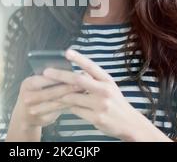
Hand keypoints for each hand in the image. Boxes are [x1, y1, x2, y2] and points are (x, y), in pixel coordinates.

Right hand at [12, 74, 81, 130]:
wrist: (24, 115)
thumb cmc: (35, 93)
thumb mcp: (36, 82)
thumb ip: (50, 78)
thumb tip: (70, 71)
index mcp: (27, 84)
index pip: (45, 79)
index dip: (60, 77)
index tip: (74, 74)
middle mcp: (28, 98)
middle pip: (51, 92)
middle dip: (68, 87)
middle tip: (82, 83)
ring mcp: (34, 110)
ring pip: (56, 103)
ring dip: (71, 97)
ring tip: (83, 91)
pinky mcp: (42, 119)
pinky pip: (58, 111)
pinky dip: (69, 105)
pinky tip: (78, 101)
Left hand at [42, 49, 170, 140]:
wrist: (130, 124)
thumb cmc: (116, 102)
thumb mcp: (109, 87)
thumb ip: (94, 80)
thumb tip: (75, 72)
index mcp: (107, 80)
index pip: (91, 67)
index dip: (79, 58)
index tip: (67, 52)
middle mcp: (104, 91)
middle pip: (78, 80)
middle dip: (60, 75)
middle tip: (46, 72)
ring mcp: (100, 105)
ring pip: (73, 97)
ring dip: (59, 94)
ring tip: (48, 92)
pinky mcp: (96, 118)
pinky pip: (75, 110)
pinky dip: (67, 106)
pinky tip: (62, 104)